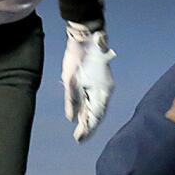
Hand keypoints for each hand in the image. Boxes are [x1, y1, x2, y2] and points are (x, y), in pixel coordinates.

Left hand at [62, 22, 114, 141]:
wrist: (85, 36)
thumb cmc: (78, 55)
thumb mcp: (71, 78)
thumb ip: (71, 99)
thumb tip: (71, 118)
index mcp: (102, 90)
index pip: (96, 114)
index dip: (89, 128)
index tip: (81, 138)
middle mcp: (104, 89)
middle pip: (96, 112)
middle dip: (88, 126)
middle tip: (78, 139)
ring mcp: (100, 85)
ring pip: (94, 106)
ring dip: (87, 118)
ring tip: (80, 132)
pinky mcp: (94, 81)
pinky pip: (91, 99)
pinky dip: (86, 108)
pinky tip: (80, 115)